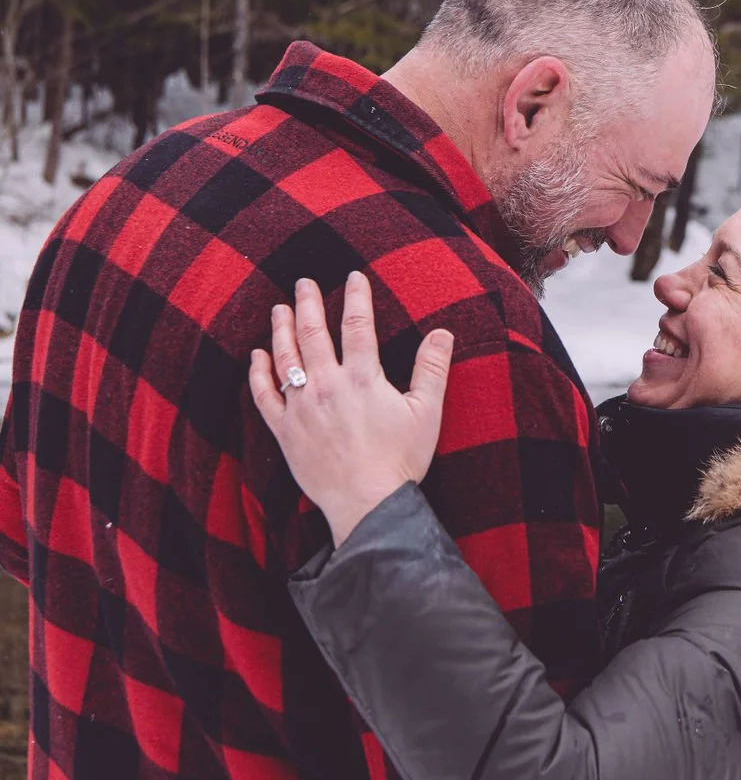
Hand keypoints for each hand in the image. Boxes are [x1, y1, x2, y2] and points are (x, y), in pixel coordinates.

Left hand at [249, 273, 453, 546]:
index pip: (358, 324)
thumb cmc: (400, 460)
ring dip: (281, 328)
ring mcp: (301, 407)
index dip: (356, 296)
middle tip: (302, 283)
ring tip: (280, 309)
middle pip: (313, 332)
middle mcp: (327, 385)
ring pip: (285, 357)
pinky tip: (257, 356)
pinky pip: (264, 395)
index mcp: (363, 377)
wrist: (366, 502)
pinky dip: (258, 372)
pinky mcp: (284, 430)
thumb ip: (432, 369)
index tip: (353, 277)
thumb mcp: (427, 412)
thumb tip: (443, 333)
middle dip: (308, 303)